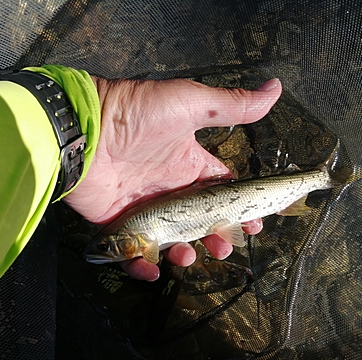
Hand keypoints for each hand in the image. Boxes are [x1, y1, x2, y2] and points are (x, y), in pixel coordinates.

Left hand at [64, 76, 281, 279]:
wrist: (85, 129)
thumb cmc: (138, 114)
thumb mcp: (190, 103)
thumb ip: (232, 106)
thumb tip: (275, 88)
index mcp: (188, 163)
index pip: (221, 190)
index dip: (238, 208)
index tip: (255, 224)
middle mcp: (169, 188)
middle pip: (200, 222)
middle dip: (217, 236)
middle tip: (224, 246)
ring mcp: (144, 208)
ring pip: (172, 240)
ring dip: (186, 253)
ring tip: (189, 255)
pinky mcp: (119, 224)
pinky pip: (135, 251)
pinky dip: (144, 265)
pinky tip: (154, 270)